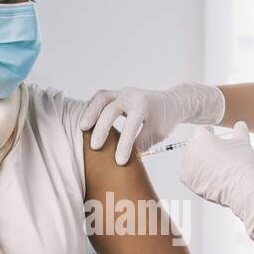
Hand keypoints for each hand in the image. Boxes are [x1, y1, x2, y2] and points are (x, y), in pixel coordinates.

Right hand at [80, 82, 224, 164]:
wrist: (171, 102)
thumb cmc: (164, 121)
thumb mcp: (157, 134)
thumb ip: (141, 143)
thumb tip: (122, 158)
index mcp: (145, 106)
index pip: (131, 125)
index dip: (124, 144)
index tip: (119, 162)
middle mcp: (132, 96)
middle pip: (112, 109)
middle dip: (102, 128)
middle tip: (94, 147)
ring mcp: (123, 92)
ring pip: (102, 98)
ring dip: (91, 112)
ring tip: (82, 128)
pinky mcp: (116, 93)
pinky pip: (100, 97)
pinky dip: (92, 107)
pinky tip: (85, 120)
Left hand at [179, 121, 253, 241]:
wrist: (241, 187)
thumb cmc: (241, 164)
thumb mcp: (242, 142)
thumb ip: (239, 130)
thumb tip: (240, 125)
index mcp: (200, 138)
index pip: (200, 130)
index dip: (208, 131)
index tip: (212, 133)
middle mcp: (190, 152)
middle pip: (194, 145)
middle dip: (203, 147)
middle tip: (215, 151)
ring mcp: (188, 168)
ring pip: (190, 160)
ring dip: (198, 161)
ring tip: (212, 165)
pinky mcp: (189, 182)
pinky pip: (188, 175)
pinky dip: (195, 175)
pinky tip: (206, 175)